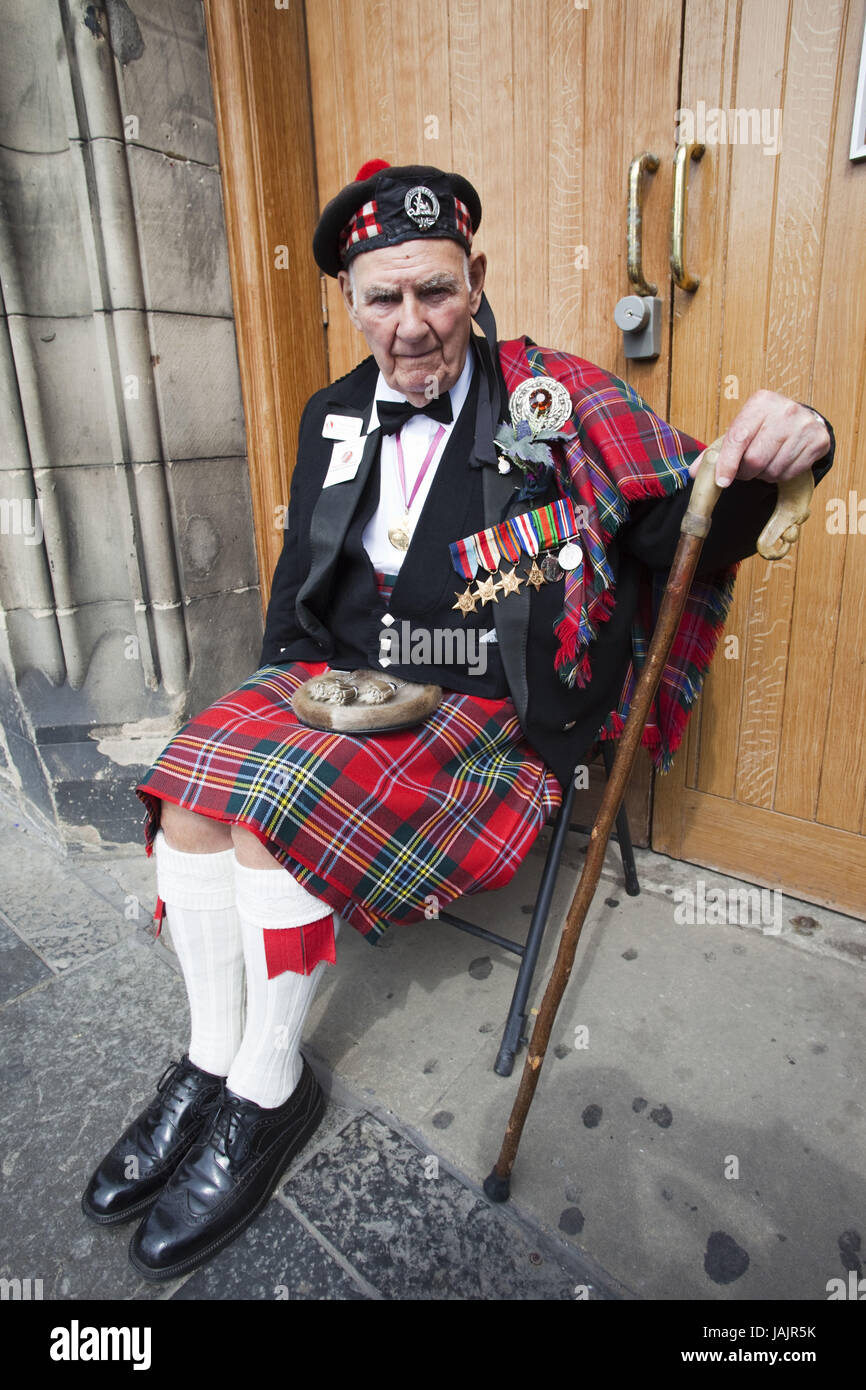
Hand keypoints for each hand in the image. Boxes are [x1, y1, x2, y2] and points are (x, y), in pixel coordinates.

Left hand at [687, 391, 830, 487]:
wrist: (802, 420)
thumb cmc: (764, 427)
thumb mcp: (740, 430)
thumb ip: (716, 451)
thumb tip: (694, 473)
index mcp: (760, 402)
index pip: (738, 438)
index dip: (727, 463)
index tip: (722, 482)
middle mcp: (785, 410)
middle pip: (755, 459)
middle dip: (746, 472)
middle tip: (747, 470)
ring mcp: (804, 425)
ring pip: (773, 469)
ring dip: (763, 475)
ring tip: (765, 464)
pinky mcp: (818, 441)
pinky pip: (790, 473)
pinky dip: (780, 476)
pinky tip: (780, 463)